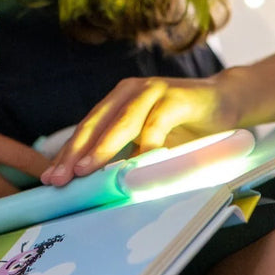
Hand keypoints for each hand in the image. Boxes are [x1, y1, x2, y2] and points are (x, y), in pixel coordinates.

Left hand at [41, 74, 241, 186]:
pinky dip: (146, 144)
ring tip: (85, 170)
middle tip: (60, 178)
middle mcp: (129, 91)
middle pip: (96, 124)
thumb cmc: (183, 125)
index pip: (86, 129)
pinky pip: (157, 122)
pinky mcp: (176, 96)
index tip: (49, 179)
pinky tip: (137, 165)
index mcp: (117, 100)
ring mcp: (152, 90)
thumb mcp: (148, 139)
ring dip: (102, 147)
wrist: (225, 100)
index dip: (67, 153)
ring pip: (122, 121)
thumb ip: (126, 152)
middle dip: (75, 153)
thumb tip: (94, 183)